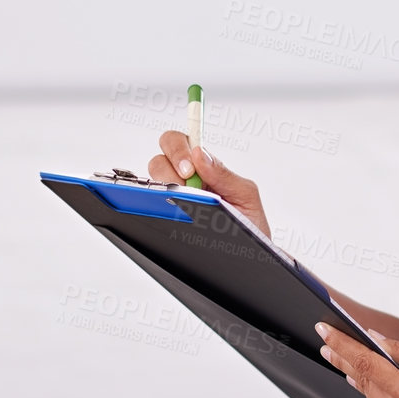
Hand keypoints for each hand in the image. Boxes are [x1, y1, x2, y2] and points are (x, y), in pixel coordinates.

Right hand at [148, 130, 270, 239]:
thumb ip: (224, 174)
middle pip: (162, 155)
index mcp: (206, 167)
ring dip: (166, 186)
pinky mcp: (165, 213)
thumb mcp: (245, 196)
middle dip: (171, 164)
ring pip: (153, 177)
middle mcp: (186, 178)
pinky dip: (156, 204)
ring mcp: (174, 196)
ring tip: (184, 204)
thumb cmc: (248, 224)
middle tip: (185, 182)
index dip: (180, 149)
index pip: (184, 142)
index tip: (189, 168)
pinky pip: (150, 202)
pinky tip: (173, 214)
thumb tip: (200, 154)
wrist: (247, 255)